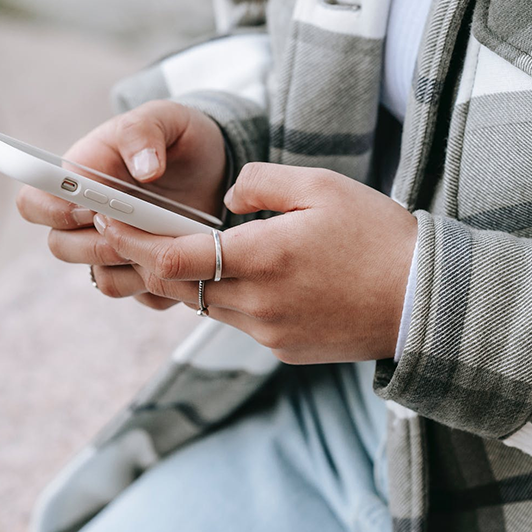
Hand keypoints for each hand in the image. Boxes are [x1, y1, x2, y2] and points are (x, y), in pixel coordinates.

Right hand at [16, 101, 227, 309]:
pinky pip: (142, 295)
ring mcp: (115, 250)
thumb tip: (144, 169)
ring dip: (132, 266)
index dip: (52, 211)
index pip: (33, 202)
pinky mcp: (145, 273)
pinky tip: (186, 259)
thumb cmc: (178, 137)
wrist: (213, 165)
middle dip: (96, 244)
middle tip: (135, 229)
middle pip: (61, 247)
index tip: (90, 208)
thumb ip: (144, 132)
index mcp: (78, 177)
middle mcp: (87, 220)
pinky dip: (162, 284)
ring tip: (168, 242)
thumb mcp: (164, 118)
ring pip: (102, 279)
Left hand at [93, 163, 417, 362]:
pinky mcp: (282, 348)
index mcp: (263, 257)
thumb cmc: (377, 236)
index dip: (133, 239)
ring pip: (204, 304)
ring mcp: (268, 332)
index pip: (173, 256)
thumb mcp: (321, 186)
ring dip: (185, 278)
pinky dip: (224, 297)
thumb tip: (224, 195)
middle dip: (146, 258)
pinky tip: (237, 275)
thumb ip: (259, 182)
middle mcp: (257, 303)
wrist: (424, 300)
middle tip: (124, 231)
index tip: (107, 219)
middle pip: (178, 285)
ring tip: (179, 247)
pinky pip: (237, 320)